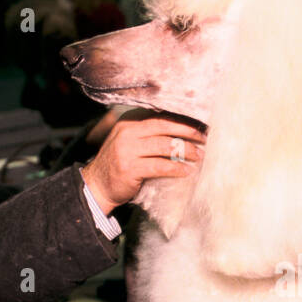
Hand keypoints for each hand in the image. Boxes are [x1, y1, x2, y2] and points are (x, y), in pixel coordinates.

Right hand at [81, 110, 204, 212]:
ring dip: (185, 150)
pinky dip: (176, 168)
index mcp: (129, 121)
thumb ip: (148, 133)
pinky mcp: (129, 168)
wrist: (97, 185)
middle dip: (188, 131)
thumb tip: (182, 129)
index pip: (160, 115)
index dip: (182, 120)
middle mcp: (127, 132)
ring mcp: (127, 150)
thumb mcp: (130, 141)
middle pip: (164, 126)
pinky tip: (186, 171)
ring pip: (164, 145)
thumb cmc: (121, 164)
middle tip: (204, 138)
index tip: (200, 125)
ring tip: (199, 156)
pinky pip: (159, 165)